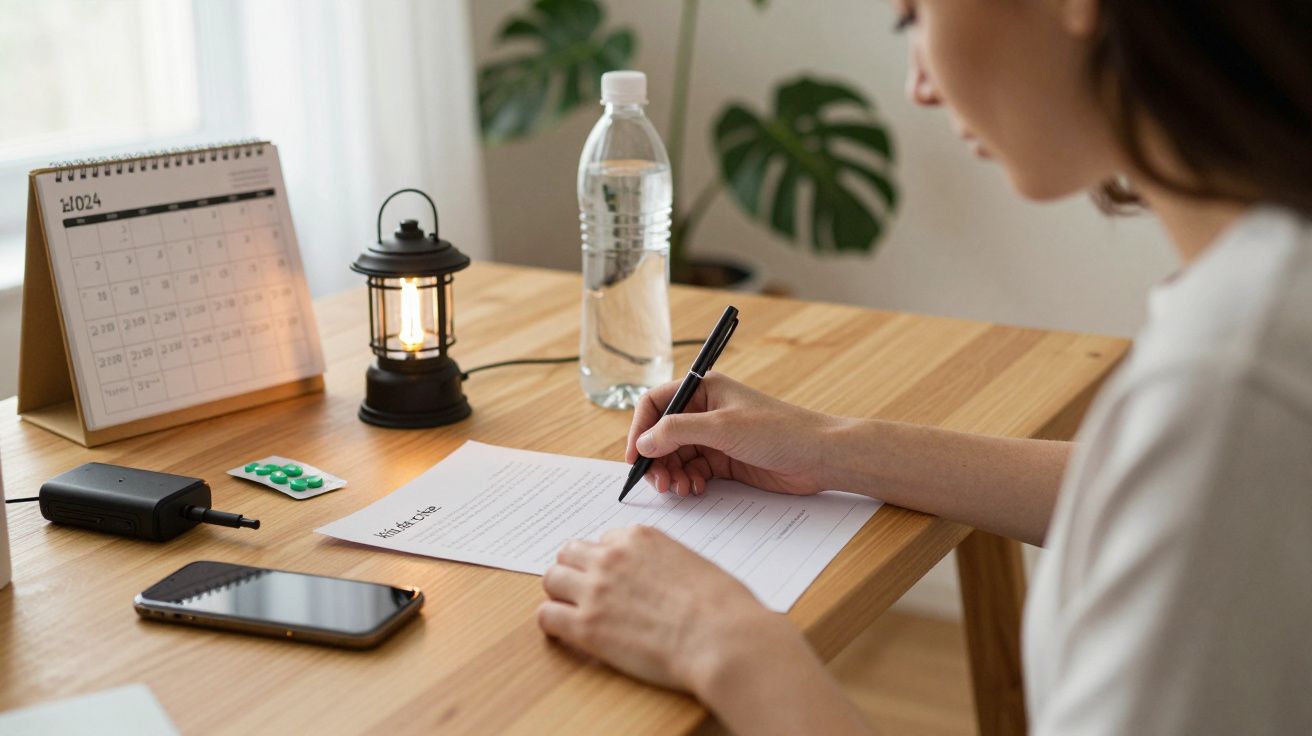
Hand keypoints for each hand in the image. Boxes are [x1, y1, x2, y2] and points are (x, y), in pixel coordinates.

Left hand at [538, 525, 787, 693]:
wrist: (722, 638)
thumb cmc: (723, 607)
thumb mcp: (695, 565)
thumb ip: (665, 564)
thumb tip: (659, 581)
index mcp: (640, 538)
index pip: (605, 540)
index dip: (608, 561)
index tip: (614, 579)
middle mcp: (612, 557)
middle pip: (570, 553)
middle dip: (577, 571)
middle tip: (588, 594)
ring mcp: (595, 590)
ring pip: (551, 579)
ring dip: (561, 593)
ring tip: (574, 612)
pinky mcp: (585, 627)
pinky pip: (546, 616)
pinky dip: (553, 624)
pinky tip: (567, 634)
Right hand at [625, 372, 844, 496]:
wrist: (818, 456)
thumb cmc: (778, 430)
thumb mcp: (722, 427)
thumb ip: (677, 432)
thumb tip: (643, 443)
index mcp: (704, 389)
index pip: (656, 404)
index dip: (640, 429)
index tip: (635, 457)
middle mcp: (705, 411)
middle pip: (662, 435)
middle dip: (657, 459)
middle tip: (659, 483)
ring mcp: (715, 437)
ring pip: (676, 456)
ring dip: (673, 474)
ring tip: (682, 489)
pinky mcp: (725, 460)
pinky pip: (694, 470)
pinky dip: (689, 481)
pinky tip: (697, 489)